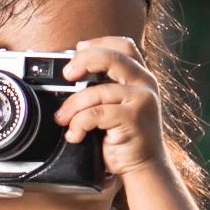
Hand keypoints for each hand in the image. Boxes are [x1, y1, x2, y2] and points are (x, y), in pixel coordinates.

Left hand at [54, 38, 168, 177]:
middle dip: (83, 61)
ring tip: (63, 119)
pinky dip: (78, 124)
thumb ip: (105, 87)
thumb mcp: (118, 105)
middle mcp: (145, 83)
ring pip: (96, 91)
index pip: (123, 45)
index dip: (99, 43)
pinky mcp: (133, 118)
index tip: (78, 49)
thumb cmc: (126, 137)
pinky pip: (95, 114)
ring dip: (72, 106)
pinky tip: (75, 134)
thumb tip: (71, 73)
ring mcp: (141, 99)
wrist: (145, 167)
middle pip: (112, 57)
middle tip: (67, 74)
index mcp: (141, 76)